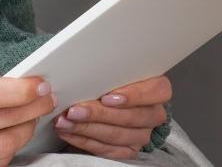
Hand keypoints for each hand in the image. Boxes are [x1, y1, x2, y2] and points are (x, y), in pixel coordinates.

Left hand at [53, 74, 170, 159]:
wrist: (103, 103)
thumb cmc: (106, 82)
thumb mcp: (108, 71)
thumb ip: (102, 72)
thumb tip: (75, 75)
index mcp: (155, 88)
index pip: (157, 91)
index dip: (133, 95)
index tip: (107, 97)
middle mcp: (152, 113)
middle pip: (132, 116)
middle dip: (99, 114)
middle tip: (74, 110)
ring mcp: (142, 133)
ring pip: (118, 135)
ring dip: (87, 128)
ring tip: (65, 122)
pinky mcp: (129, 150)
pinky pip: (108, 149)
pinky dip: (85, 140)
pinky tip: (70, 132)